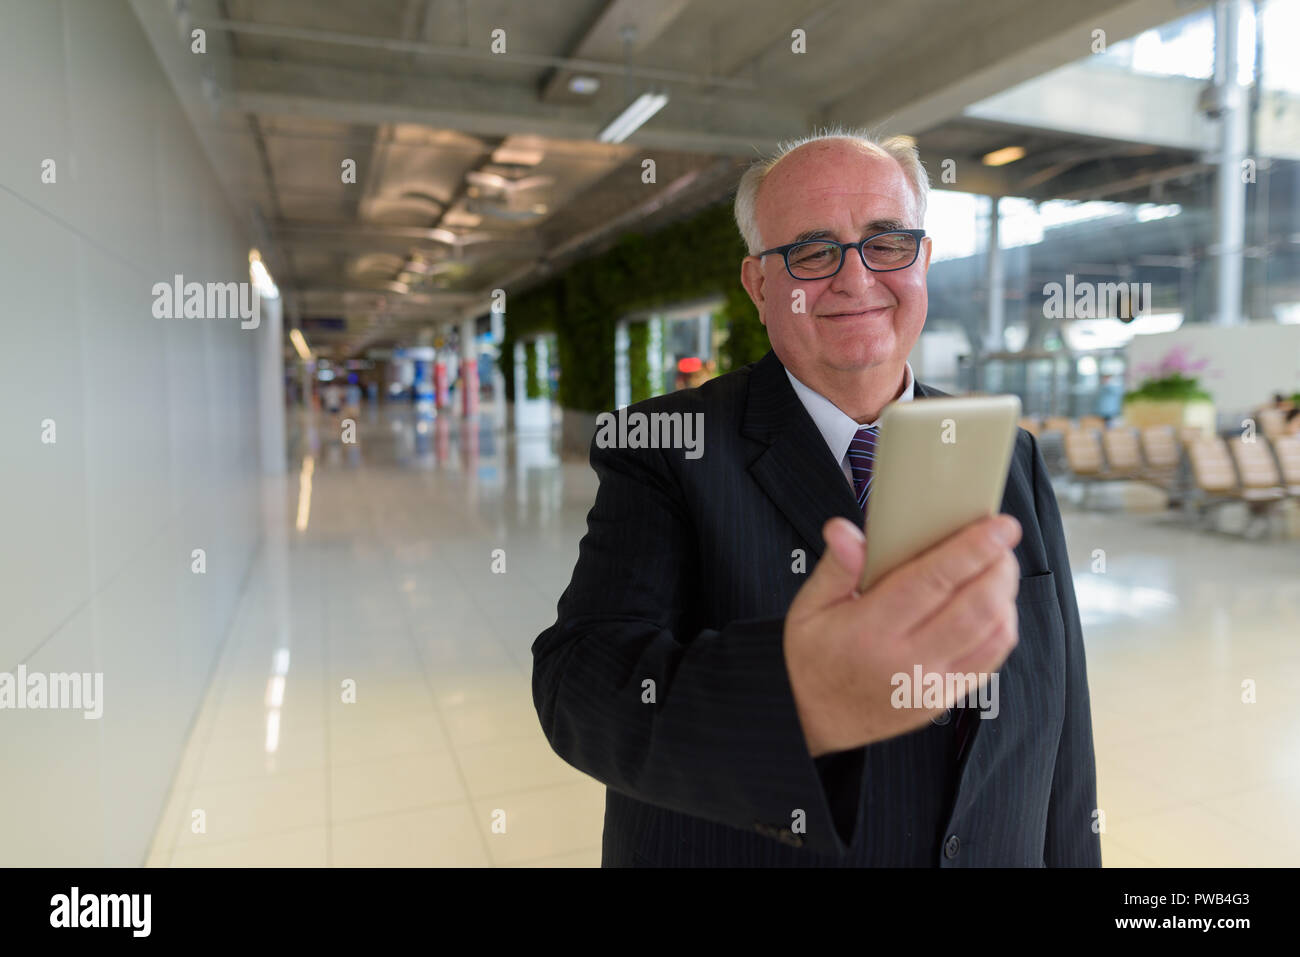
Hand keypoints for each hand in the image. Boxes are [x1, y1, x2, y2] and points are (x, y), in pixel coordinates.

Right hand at [783, 513, 1022, 756]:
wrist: (814, 719)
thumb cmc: (813, 657)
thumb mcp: (808, 608)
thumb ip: (835, 567)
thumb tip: (845, 530)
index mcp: (869, 630)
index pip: (932, 582)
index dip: (972, 549)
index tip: (998, 525)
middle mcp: (906, 660)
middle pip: (975, 607)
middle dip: (999, 567)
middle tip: (1002, 539)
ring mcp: (931, 684)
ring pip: (992, 634)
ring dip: (1005, 594)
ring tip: (998, 566)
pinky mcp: (944, 698)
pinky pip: (991, 659)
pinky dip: (1002, 626)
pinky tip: (993, 605)